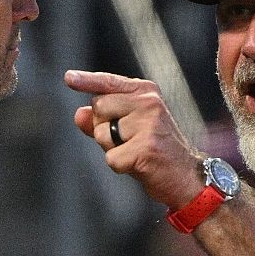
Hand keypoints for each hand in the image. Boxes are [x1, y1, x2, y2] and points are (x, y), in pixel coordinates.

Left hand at [64, 69, 204, 209]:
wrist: (187, 177)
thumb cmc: (154, 150)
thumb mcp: (128, 129)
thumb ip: (102, 120)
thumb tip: (78, 114)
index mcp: (146, 92)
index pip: (109, 83)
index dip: (86, 81)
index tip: (67, 78)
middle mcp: (149, 103)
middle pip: (99, 108)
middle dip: (103, 128)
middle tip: (130, 140)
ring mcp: (148, 124)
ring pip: (102, 134)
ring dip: (112, 149)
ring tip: (136, 152)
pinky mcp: (145, 148)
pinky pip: (111, 158)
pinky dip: (120, 166)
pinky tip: (139, 165)